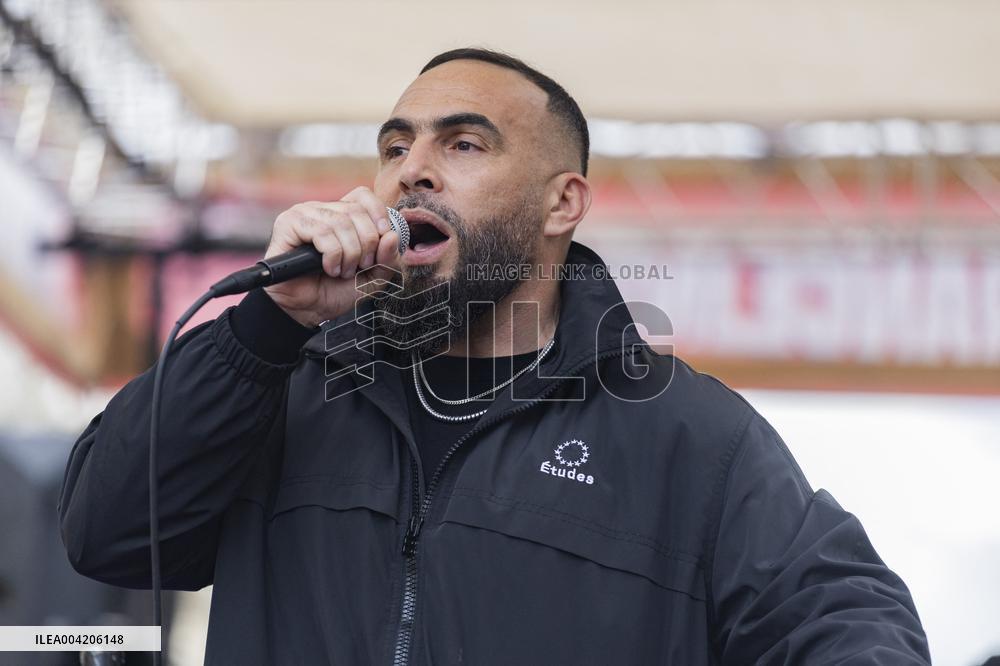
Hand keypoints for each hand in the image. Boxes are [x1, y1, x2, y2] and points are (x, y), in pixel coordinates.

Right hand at [262, 187, 402, 326]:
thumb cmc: (336, 291)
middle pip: (356, 211)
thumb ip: (387, 258)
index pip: (363, 196)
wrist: (308, 310)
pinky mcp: (288, 225)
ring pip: (341, 222)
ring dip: (349, 253)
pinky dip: (333, 255)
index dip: (378, 214)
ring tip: (343, 271)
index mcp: (342, 215)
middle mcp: (322, 210)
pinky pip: (322, 232)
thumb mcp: (373, 277)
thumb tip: (391, 236)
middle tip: (361, 265)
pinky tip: (329, 268)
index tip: (384, 237)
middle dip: (367, 243)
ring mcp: (304, 214)